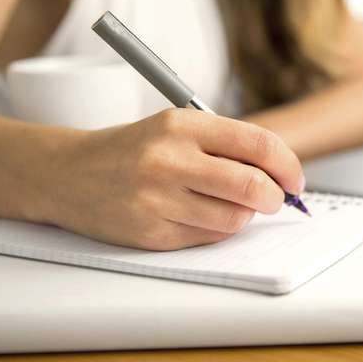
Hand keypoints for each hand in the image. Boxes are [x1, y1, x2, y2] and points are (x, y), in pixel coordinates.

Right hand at [43, 109, 304, 249]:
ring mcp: (158, 199)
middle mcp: (169, 160)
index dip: (288, 165)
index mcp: (181, 125)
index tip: (296, 179)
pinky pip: (208, 237)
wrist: (66, 173)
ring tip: (227, 203)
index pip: (258, 144)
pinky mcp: (150, 232)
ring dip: (244, 215)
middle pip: (252, 186)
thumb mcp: (174, 127)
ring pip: (235, 218)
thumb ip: (224, 144)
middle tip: (275, 198)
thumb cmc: (131, 148)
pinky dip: (217, 229)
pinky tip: (200, 214)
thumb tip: (279, 172)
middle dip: (275, 197)